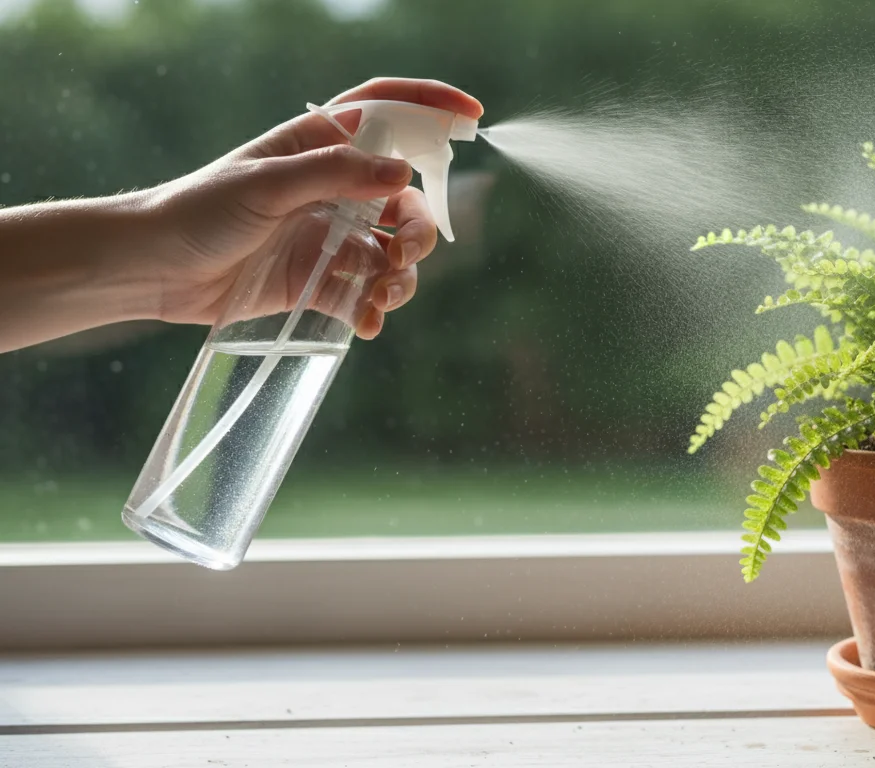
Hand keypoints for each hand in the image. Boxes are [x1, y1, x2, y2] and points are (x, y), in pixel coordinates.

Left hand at [144, 77, 483, 338]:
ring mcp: (331, 237)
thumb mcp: (266, 183)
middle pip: (408, 197)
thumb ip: (335, 174)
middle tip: (404, 254)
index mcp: (321, 146)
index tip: (472, 120)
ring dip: (402, 277)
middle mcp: (335, 189)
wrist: (153, 269)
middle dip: (420, 228)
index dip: (432, 107)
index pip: (388, 111)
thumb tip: (404, 172)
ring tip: (379, 298)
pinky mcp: (321, 281)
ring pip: (396, 252)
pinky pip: (368, 293)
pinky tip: (364, 322)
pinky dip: (375, 309)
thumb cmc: (198, 211)